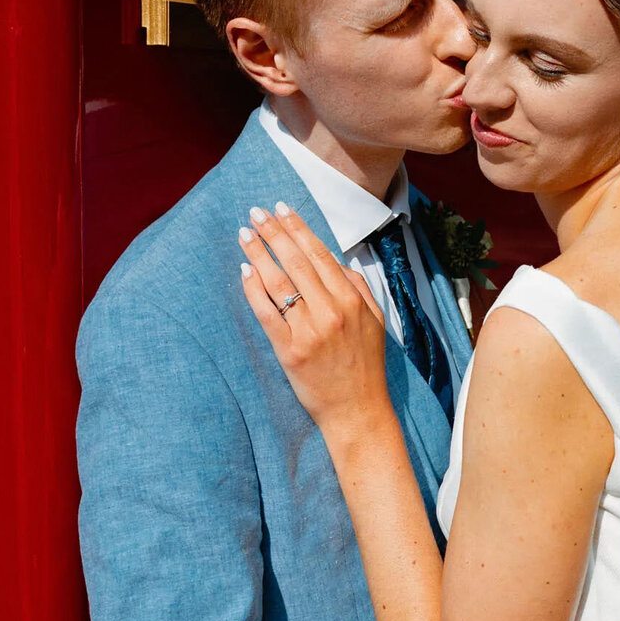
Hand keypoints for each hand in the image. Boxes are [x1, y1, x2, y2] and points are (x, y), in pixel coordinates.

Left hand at [239, 204, 389, 428]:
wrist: (357, 411)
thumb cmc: (366, 366)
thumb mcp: (375, 321)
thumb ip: (359, 288)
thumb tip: (338, 262)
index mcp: (352, 300)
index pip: (319, 254)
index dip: (298, 228)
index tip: (282, 209)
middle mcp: (330, 311)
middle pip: (295, 262)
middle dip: (273, 232)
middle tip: (256, 212)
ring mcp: (308, 331)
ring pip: (278, 282)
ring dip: (258, 254)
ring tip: (245, 234)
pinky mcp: (289, 351)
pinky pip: (266, 313)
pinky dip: (253, 290)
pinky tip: (244, 271)